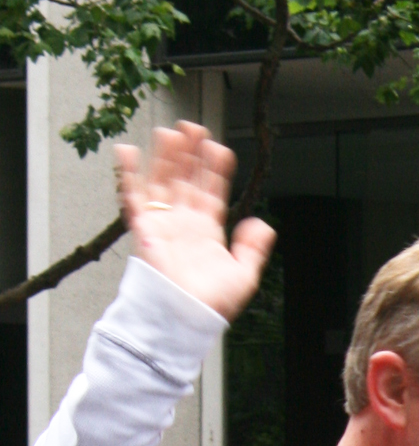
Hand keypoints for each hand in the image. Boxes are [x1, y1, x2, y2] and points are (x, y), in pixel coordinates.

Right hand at [115, 122, 274, 324]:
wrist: (185, 318)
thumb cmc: (211, 305)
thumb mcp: (244, 275)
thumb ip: (254, 248)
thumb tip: (262, 223)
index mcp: (207, 231)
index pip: (212, 192)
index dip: (215, 170)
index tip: (220, 148)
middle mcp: (184, 223)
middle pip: (187, 179)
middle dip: (190, 154)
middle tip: (194, 127)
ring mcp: (163, 224)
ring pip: (163, 181)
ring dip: (166, 157)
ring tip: (171, 132)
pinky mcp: (144, 229)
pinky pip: (133, 197)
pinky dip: (129, 174)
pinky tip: (128, 151)